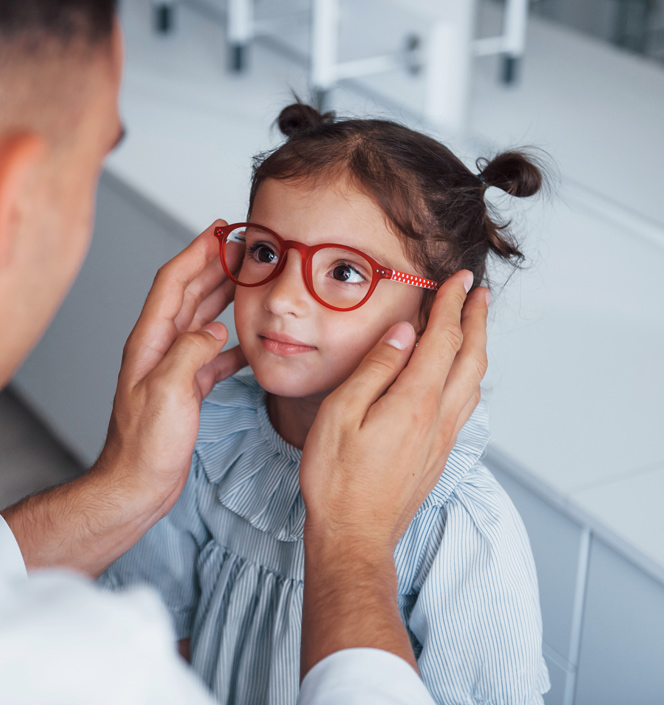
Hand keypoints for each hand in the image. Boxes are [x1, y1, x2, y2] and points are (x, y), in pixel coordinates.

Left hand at [3, 221, 244, 575]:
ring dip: (223, 295)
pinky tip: (250, 338)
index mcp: (149, 341)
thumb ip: (192, 352)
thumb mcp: (169, 392)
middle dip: (214, 265)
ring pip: (201, 319)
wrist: (136, 486)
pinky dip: (231, 340)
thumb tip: (217, 329)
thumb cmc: (145, 446)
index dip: (195, 251)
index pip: (172, 282)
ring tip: (250, 278)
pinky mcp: (185, 388)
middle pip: (188, 293)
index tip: (221, 230)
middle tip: (244, 246)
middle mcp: (158, 348)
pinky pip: (212, 354)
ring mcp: (171, 367)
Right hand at [299, 270, 488, 553]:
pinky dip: (469, 376)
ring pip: (473, 382)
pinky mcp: (438, 456)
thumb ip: (375, 369)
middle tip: (479, 293)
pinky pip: (465, 404)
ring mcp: (442, 440)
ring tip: (474, 326)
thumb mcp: (340, 414)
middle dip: (477, 320)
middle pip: (471, 358)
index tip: (458, 280)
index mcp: (414, 401)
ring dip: (477, 347)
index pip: (443, 340)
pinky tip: (459, 377)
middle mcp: (438, 418)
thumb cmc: (337, 479)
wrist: (354, 536)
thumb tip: (402, 334)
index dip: (452, 305)